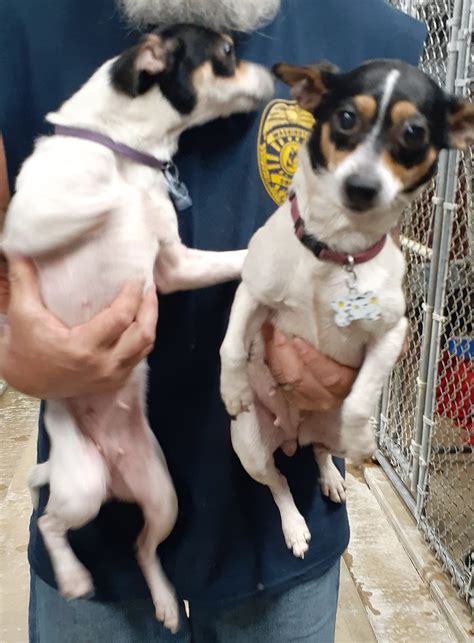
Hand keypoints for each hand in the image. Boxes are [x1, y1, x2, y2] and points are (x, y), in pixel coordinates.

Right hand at [0, 257, 157, 397]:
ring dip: (150, 322)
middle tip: (148, 286)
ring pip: (145, 347)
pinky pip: (138, 358)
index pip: (119, 319)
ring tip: (147, 300)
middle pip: (142, 334)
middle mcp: (102, 366)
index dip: (132, 296)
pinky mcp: (114, 382)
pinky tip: (139, 321)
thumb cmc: (25, 348)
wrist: (26, 383)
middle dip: (150, 307)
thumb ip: (24, 280)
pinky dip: (142, 338)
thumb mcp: (23, 313)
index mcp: (82, 348)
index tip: (136, 277)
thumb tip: (21, 249)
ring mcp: (111, 377)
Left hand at [262, 324, 356, 411]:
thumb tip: (331, 312)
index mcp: (346, 384)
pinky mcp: (294, 400)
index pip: (329, 376)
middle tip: (276, 329)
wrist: (350, 379)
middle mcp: (327, 397)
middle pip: (299, 378)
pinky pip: (277, 382)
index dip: (312, 359)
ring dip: (273, 355)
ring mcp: (308, 401)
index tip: (297, 339)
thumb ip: (343, 338)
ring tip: (268, 331)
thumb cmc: (354, 356)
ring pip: (284, 381)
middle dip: (284, 352)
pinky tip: (266, 345)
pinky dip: (270, 363)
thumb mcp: (355, 348)